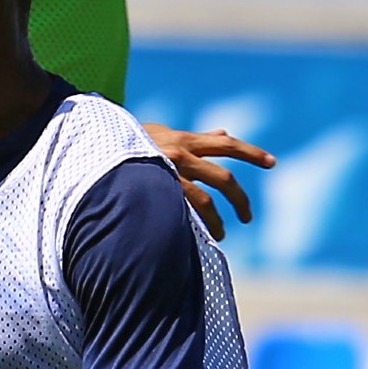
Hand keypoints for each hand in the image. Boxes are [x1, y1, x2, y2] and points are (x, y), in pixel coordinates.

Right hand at [141, 123, 276, 240]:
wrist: (95, 148)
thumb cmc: (128, 141)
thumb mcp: (163, 133)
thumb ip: (196, 137)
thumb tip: (224, 134)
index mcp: (184, 139)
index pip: (226, 145)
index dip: (252, 153)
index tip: (272, 163)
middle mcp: (179, 155)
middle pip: (223, 178)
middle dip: (239, 199)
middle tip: (247, 216)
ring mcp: (166, 175)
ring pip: (204, 201)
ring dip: (217, 220)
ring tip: (223, 234)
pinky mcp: (153, 191)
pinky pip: (182, 210)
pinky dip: (195, 223)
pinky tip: (199, 235)